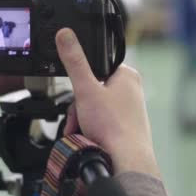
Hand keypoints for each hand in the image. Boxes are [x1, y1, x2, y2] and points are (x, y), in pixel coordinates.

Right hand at [57, 28, 160, 178]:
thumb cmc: (114, 127)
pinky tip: (88, 139)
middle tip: (77, 118)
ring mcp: (128, 111)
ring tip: (82, 132)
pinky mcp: (124, 127)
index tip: (77, 94)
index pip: (96, 67)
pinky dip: (89, 130)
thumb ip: (74, 61)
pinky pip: (99, 123)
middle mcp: (130, 91)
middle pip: (91, 91)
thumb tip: (66, 35)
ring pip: (93, 108)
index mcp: (127, 75)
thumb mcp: (86, 89)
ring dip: (81, 121)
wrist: (125, 161)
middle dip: (78, 107)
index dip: (81, 81)